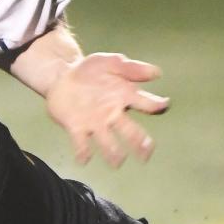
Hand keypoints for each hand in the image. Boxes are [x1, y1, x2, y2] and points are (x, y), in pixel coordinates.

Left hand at [44, 52, 168, 166]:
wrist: (61, 76)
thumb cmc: (90, 70)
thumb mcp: (110, 62)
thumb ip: (132, 67)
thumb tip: (157, 72)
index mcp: (124, 96)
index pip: (144, 103)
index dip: (154, 104)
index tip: (161, 105)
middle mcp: (112, 114)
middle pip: (130, 131)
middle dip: (139, 142)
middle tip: (146, 151)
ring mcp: (95, 123)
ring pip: (108, 141)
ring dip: (113, 152)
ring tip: (117, 161)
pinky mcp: (76, 128)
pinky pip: (81, 143)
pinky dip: (83, 152)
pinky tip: (84, 158)